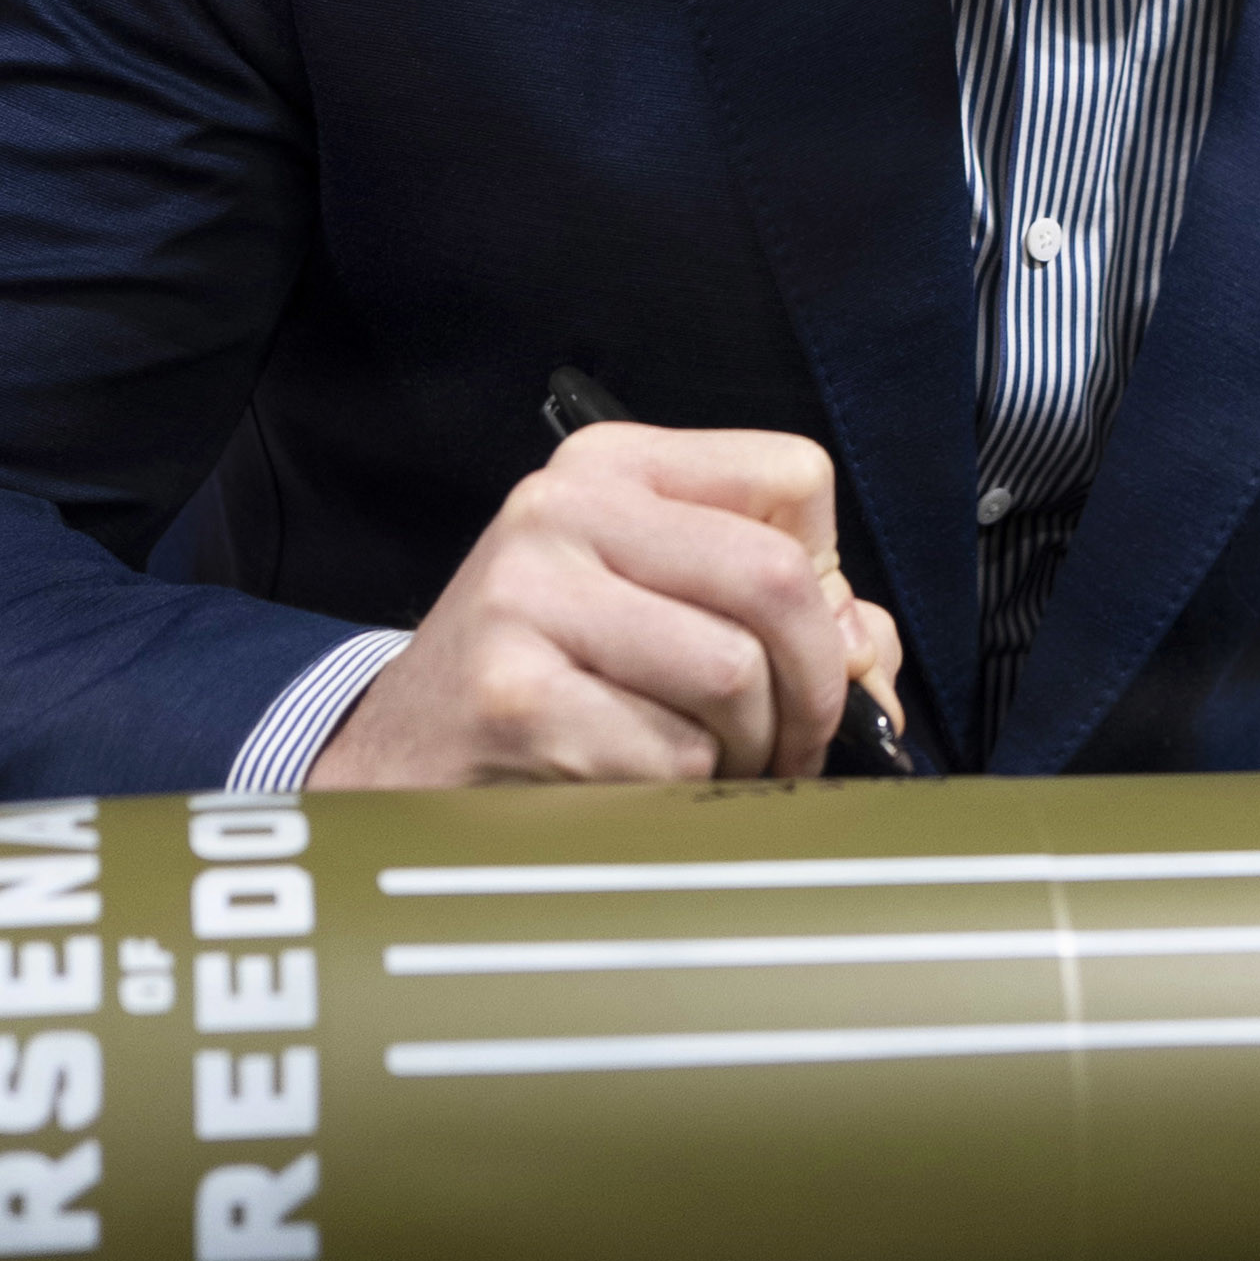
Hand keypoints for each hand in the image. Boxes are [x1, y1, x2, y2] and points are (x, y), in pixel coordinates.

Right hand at [314, 417, 907, 786]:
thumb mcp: (650, 601)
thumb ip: (780, 606)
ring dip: (749, 752)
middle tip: (794, 741)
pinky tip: (636, 787)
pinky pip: (672, 755)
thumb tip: (867, 651)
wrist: (392, 761)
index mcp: (610, 467)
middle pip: (778, 578)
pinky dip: (680, 793)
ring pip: (735, 674)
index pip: (794, 476)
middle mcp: (561, 511)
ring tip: (711, 766)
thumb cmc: (545, 680)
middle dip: (814, 686)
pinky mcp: (514, 696)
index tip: (813, 643)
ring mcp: (528, 598)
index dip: (831, 577)